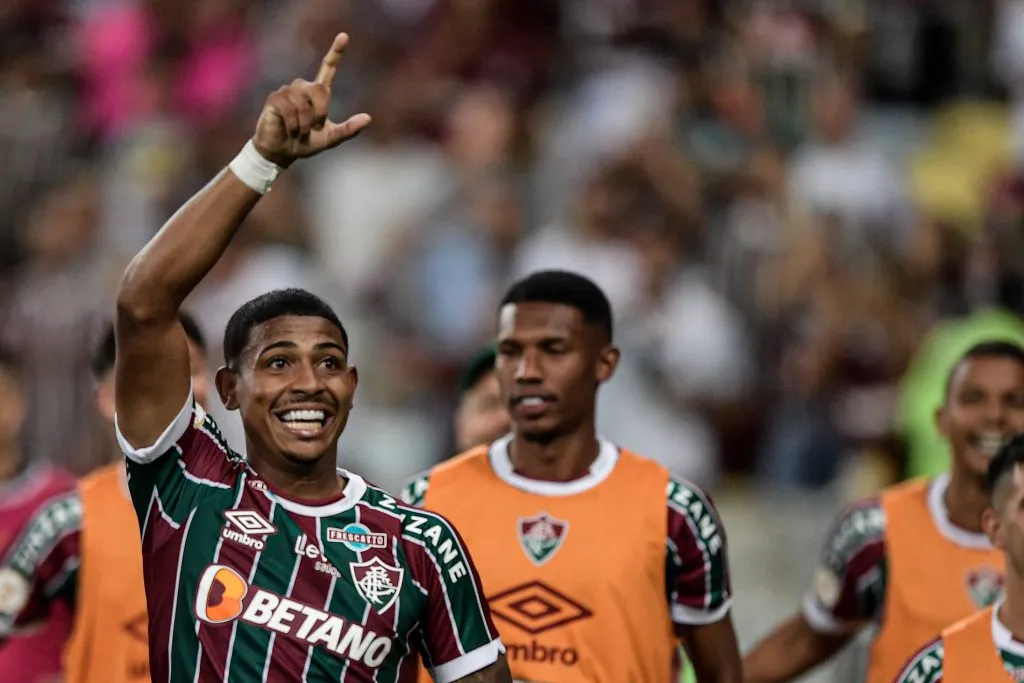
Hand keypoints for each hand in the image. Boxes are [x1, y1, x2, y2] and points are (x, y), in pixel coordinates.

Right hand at [252, 33, 370, 166]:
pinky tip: (291, 130)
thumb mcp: (331, 138)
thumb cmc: (306, 143)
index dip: (336, 52)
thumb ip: (349, 129)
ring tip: (300, 132)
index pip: (328, 68)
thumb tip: (368, 118)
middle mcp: (303, 87)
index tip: (344, 36)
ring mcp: (288, 91)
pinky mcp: (275, 98)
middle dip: (320, 113)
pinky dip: (294, 124)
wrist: (282, 152)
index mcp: (318, 93)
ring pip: (304, 102)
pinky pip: (290, 108)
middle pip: (320, 90)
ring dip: (305, 123)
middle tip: (314, 128)